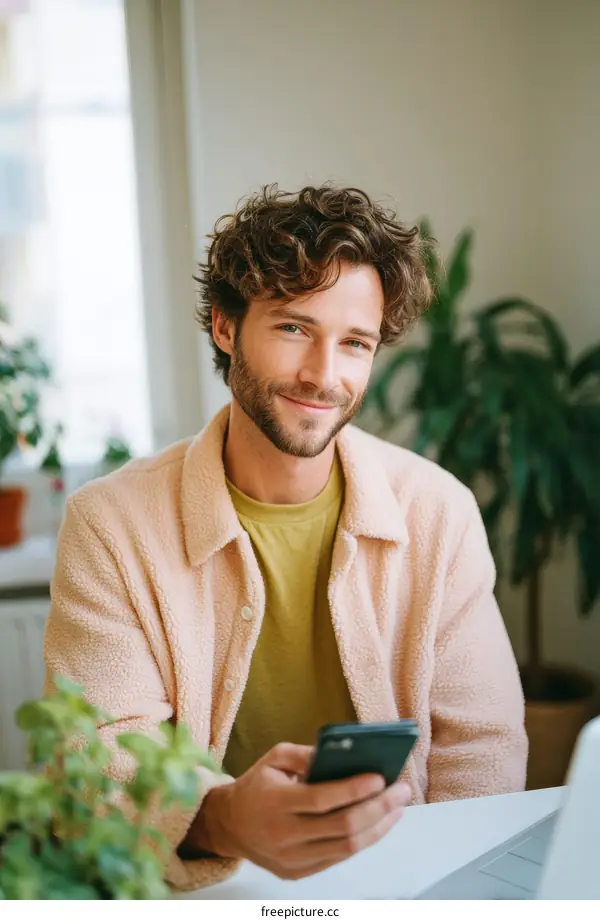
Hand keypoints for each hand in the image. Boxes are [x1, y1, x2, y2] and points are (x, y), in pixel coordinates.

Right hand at [191, 742, 410, 879]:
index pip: (322, 798)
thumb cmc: (257, 786)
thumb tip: (342, 754)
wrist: (229, 825)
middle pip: (342, 826)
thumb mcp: (273, 758)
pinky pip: (338, 858)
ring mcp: (292, 858)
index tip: (380, 777)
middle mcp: (284, 835)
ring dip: (379, 828)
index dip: (354, 789)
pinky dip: (363, 841)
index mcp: (275, 802)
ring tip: (398, 808)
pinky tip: (378, 824)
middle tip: (401, 792)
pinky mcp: (298, 873)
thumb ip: (304, 754)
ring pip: (346, 848)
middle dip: (379, 808)